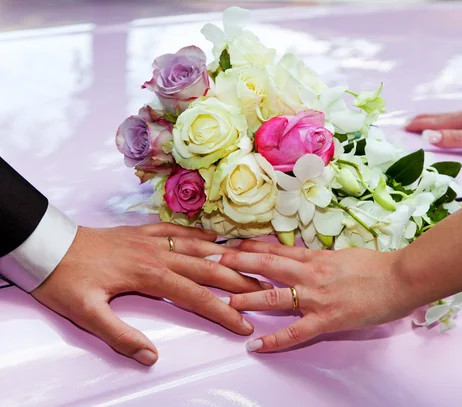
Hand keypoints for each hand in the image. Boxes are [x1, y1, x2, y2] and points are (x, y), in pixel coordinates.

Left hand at [31, 223, 270, 365]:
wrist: (47, 246)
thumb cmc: (66, 280)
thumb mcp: (85, 314)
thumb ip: (119, 336)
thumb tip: (150, 356)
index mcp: (149, 275)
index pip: (196, 297)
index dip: (223, 313)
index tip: (244, 325)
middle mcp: (157, 254)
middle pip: (207, 269)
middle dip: (238, 282)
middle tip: (263, 291)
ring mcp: (151, 240)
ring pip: (198, 247)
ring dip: (225, 257)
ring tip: (249, 264)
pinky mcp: (141, 233)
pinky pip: (177, 230)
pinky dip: (198, 234)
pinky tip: (211, 238)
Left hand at [217, 240, 412, 352]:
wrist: (402, 277)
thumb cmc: (378, 265)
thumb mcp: (345, 254)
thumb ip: (322, 259)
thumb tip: (307, 259)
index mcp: (316, 257)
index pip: (276, 249)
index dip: (250, 247)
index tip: (229, 244)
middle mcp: (310, 273)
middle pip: (266, 266)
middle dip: (237, 263)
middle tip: (211, 261)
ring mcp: (316, 297)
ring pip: (274, 297)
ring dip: (247, 299)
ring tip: (224, 302)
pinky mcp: (327, 319)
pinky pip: (295, 332)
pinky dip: (274, 341)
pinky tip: (256, 346)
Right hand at [404, 107, 461, 156]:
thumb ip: (454, 138)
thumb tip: (427, 137)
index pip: (438, 122)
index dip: (420, 125)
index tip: (402, 127)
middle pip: (443, 117)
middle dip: (424, 120)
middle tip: (407, 123)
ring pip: (453, 118)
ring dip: (436, 121)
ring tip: (426, 123)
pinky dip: (449, 124)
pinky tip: (456, 127)